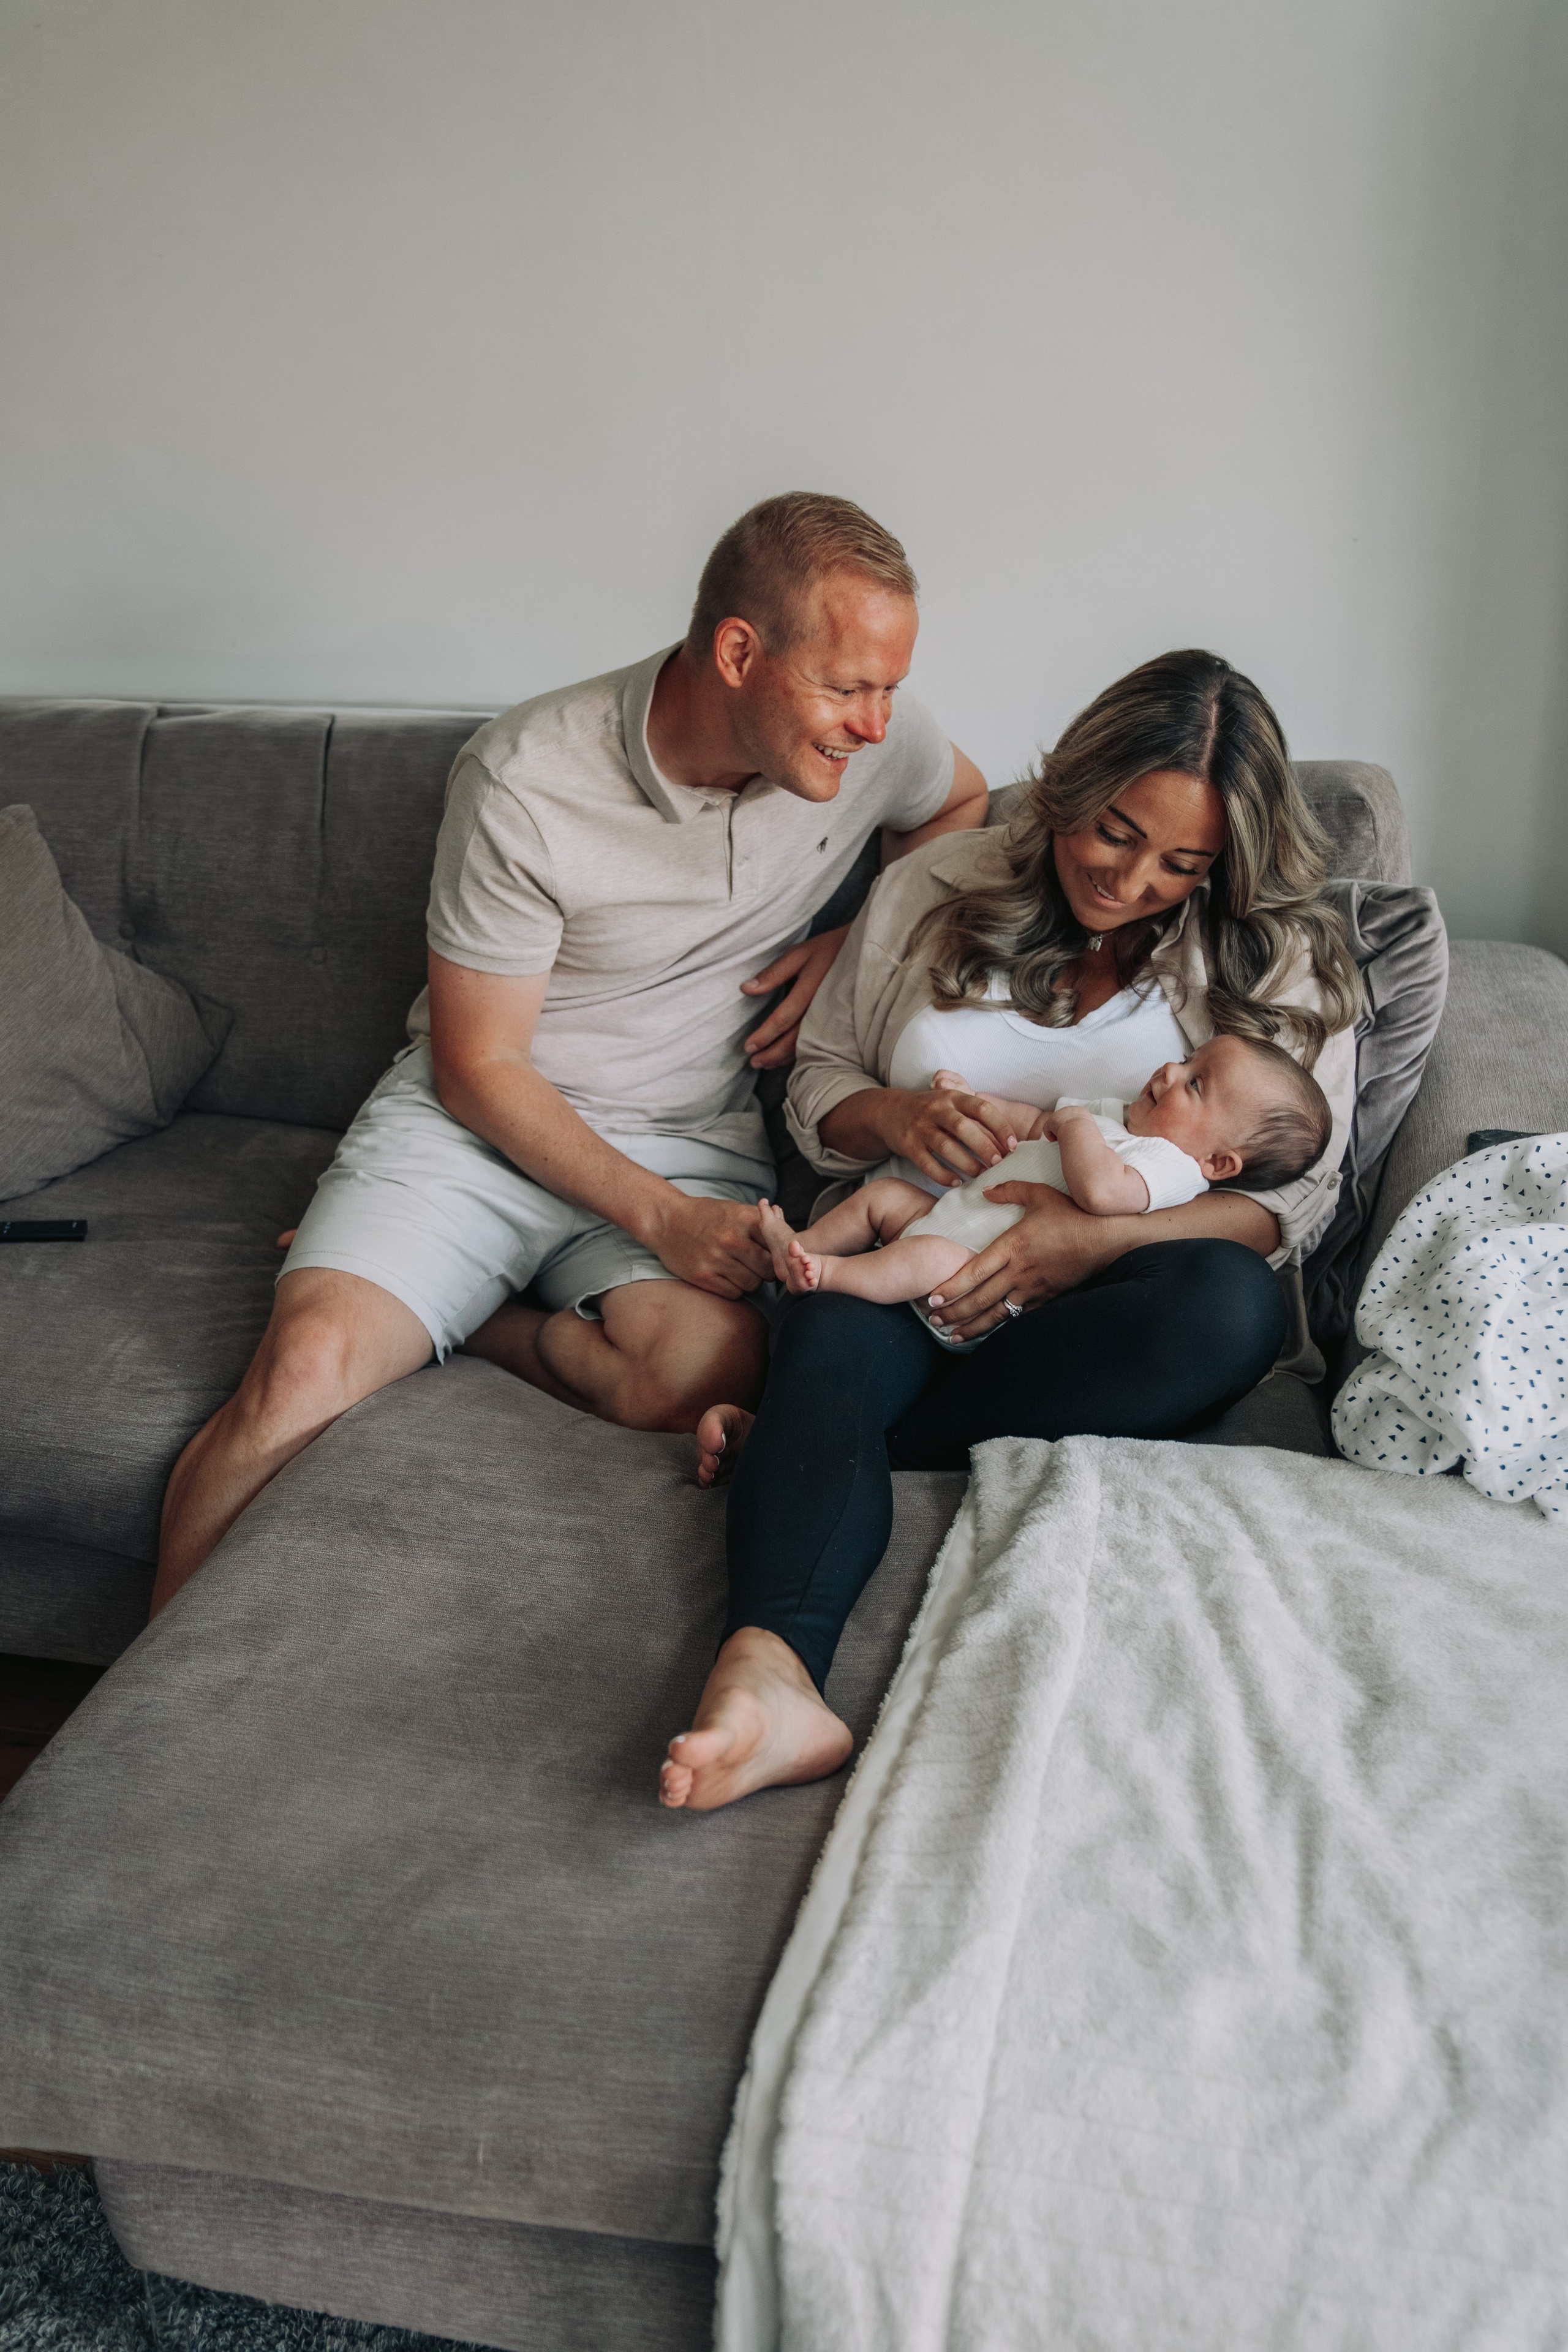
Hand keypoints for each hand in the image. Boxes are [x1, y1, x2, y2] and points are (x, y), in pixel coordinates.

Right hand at [644, 1191, 773, 1298]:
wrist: (666, 1220)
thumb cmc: (705, 1215)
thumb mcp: (735, 1209)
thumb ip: (762, 1220)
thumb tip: (787, 1228)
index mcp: (744, 1220)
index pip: (778, 1247)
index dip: (780, 1256)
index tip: (776, 1258)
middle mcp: (732, 1239)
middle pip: (768, 1269)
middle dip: (767, 1271)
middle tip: (758, 1267)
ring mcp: (716, 1259)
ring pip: (752, 1284)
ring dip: (751, 1281)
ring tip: (741, 1270)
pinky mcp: (703, 1277)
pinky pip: (734, 1293)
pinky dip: (735, 1288)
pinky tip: (727, 1276)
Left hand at [741, 926, 849, 1067]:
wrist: (865, 954)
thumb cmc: (828, 950)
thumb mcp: (800, 954)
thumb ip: (774, 973)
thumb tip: (746, 989)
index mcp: (810, 991)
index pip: (783, 1019)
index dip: (764, 1036)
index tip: (748, 1047)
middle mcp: (822, 1009)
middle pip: (794, 1040)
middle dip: (772, 1054)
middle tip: (754, 1062)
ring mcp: (833, 1018)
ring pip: (807, 1046)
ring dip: (784, 1058)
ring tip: (766, 1064)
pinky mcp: (839, 1023)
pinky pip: (819, 1043)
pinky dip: (801, 1054)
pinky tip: (789, 1058)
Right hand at [879, 1085, 1017, 1186]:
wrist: (889, 1110)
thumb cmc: (931, 1111)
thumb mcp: (952, 1104)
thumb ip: (975, 1119)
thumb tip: (1007, 1144)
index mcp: (953, 1097)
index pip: (982, 1109)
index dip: (1001, 1127)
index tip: (1013, 1146)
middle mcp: (936, 1109)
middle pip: (964, 1128)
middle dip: (984, 1147)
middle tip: (998, 1163)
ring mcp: (920, 1127)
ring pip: (946, 1147)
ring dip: (967, 1163)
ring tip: (980, 1175)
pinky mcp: (907, 1145)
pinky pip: (926, 1163)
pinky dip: (943, 1175)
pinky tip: (956, 1182)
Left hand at [925, 1183, 1117, 1337]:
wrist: (1106, 1239)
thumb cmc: (1072, 1215)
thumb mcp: (1039, 1194)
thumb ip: (1009, 1190)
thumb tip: (984, 1191)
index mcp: (1012, 1246)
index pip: (974, 1272)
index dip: (951, 1288)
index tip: (932, 1298)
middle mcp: (1019, 1271)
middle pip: (980, 1298)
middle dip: (954, 1312)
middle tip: (933, 1320)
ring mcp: (1033, 1288)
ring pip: (997, 1313)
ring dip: (973, 1326)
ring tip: (952, 1335)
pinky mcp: (1047, 1298)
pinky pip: (1019, 1316)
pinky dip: (1001, 1327)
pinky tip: (988, 1333)